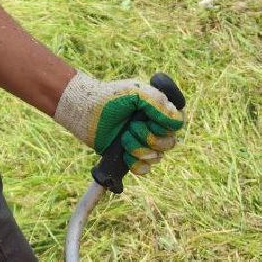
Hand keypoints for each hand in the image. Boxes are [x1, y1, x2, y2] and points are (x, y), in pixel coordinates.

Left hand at [54, 72, 183, 175]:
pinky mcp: (129, 156)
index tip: (148, 119)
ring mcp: (142, 142)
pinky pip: (145, 169)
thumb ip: (158, 102)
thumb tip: (176, 121)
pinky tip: (125, 155)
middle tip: (131, 127)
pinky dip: (136, 164)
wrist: (84, 111)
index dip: (165, 125)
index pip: (177, 124)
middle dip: (150, 139)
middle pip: (169, 143)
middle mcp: (153, 126)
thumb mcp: (136, 92)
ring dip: (139, 149)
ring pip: (157, 157)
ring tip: (123, 138)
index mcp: (158, 109)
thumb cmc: (109, 97)